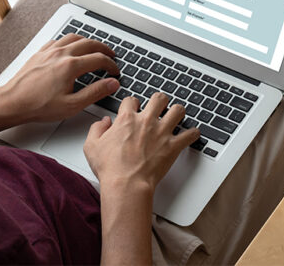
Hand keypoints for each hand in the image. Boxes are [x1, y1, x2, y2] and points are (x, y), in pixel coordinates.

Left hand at [0, 33, 120, 123]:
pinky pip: (59, 40)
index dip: (111, 65)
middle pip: (89, 43)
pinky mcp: (40, 53)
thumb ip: (95, 93)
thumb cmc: (38, 105)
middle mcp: (61, 54)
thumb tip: (111, 84)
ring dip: (88, 41)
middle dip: (104, 49)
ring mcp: (49, 51)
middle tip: (111, 55)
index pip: (99, 59)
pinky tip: (70, 47)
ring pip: (74, 37)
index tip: (115, 71)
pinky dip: (70, 41)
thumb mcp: (72, 105)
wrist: (13, 101)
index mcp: (71, 66)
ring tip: (95, 48)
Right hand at [83, 93, 199, 191]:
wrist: (127, 184)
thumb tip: (103, 122)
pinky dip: (192, 134)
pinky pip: (190, 134)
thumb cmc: (110, 168)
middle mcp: (146, 121)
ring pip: (178, 110)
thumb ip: (96, 129)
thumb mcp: (91, 146)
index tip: (134, 108)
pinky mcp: (173, 146)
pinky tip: (191, 134)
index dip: (132, 103)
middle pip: (159, 98)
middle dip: (159, 101)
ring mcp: (162, 132)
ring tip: (176, 115)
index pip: (132, 100)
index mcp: (126, 119)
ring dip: (177, 112)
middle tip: (159, 106)